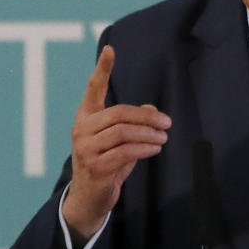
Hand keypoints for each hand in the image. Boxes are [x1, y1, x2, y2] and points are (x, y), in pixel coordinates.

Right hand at [62, 45, 171, 244]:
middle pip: (118, 112)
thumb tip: (152, 109)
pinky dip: (145, 147)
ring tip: (164, 136)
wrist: (89, 198)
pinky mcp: (96, 167)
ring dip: (149, 132)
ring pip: (123, 132)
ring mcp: (86, 149)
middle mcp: (82, 130)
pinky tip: (156, 147)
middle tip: (167, 121)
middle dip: (146, 115)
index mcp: (85, 118)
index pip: (93, 89)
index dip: (102, 69)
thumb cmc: (105, 164)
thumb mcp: (118, 141)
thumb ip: (131, 123)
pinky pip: (126, 151)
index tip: (110, 49)